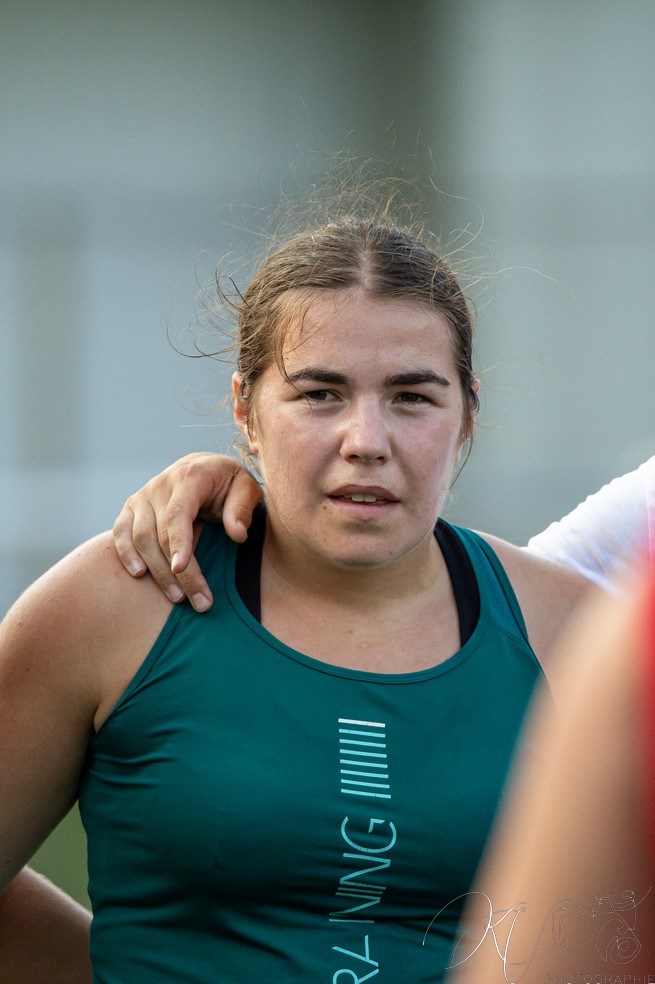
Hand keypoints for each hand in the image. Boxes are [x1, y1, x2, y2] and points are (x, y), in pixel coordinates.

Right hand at [113, 453, 261, 610]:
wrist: (205, 467)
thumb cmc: (229, 483)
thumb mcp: (246, 488)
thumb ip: (242, 508)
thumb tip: (237, 534)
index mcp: (190, 477)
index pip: (178, 514)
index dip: (179, 543)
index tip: (182, 569)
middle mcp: (161, 485)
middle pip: (160, 534)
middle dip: (179, 572)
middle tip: (199, 602)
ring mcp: (143, 496)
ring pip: (140, 538)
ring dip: (156, 571)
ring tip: (178, 597)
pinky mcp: (132, 508)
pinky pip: (121, 533)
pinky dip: (126, 554)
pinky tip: (139, 575)